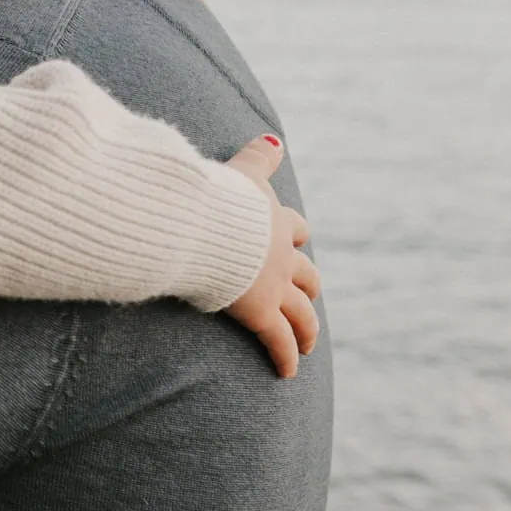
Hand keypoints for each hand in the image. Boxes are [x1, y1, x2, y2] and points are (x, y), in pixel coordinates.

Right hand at [221, 135, 321, 377]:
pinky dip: (285, 357)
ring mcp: (273, 286)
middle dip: (308, 286)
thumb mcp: (239, 170)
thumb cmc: (212, 196)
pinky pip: (279, 341)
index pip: (292, 229)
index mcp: (271, 221)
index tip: (293, 240)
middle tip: (308, 297)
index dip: (293, 236)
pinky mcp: (260, 312)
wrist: (202, 226)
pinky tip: (287, 373)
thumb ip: (257, 156)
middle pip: (306, 274)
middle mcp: (280, 256)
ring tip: (308, 343)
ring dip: (307, 328)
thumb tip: (274, 137)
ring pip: (302, 313)